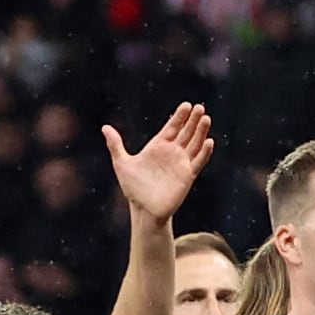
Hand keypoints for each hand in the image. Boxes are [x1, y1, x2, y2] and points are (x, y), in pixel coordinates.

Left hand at [103, 102, 214, 221]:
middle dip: (193, 120)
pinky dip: (204, 152)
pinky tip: (209, 141)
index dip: (179, 116)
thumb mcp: (122, 163)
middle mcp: (172, 152)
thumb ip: (115, 145)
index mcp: (158, 146)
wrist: (144, 210)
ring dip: (201, 132)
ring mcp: (181, 163)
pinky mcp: (188, 176)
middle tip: (200, 108)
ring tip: (206, 119)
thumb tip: (105, 127)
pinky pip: (198, 161)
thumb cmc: (133, 188)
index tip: (187, 105)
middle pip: (186, 132)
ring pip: (194, 144)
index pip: (172, 127)